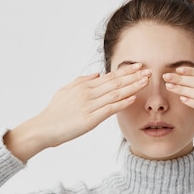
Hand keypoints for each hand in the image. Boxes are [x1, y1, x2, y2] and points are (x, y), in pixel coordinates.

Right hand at [5, 63, 150, 161]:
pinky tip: (133, 98)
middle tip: (149, 70)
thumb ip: (82, 81)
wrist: (43, 128)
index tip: (139, 66)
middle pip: (116, 82)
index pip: (110, 76)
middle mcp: (88, 93)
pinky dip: (122, 103)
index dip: (126, 71)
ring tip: (146, 81)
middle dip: (134, 76)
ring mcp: (89, 105)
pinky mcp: (90, 119)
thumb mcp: (65, 91)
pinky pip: (109, 109)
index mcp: (84, 86)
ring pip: (115, 93)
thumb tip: (97, 73)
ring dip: (133, 87)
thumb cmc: (54, 112)